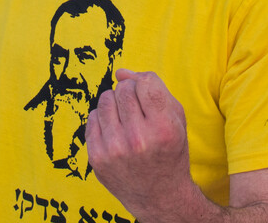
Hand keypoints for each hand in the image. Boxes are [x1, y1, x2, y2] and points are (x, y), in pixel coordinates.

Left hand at [86, 69, 193, 217]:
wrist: (159, 195)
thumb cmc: (170, 150)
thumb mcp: (175, 118)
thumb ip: (154, 88)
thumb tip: (120, 72)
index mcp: (163, 128)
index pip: (145, 82)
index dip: (145, 84)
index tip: (148, 95)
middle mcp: (138, 139)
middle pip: (123, 89)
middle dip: (130, 92)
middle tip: (137, 109)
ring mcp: (114, 150)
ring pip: (105, 100)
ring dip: (115, 103)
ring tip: (125, 118)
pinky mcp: (97, 158)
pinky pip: (92, 117)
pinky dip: (103, 119)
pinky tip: (115, 131)